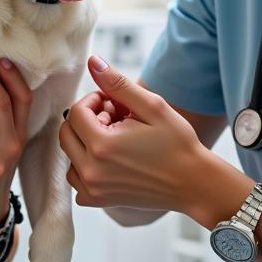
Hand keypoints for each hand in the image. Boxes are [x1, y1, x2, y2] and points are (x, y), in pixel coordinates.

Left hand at [60, 55, 215, 214]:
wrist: (194, 183)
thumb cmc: (178, 144)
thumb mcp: (151, 106)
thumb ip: (117, 84)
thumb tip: (92, 61)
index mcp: (102, 146)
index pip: (75, 112)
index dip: (94, 101)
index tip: (114, 103)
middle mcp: (92, 171)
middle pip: (67, 133)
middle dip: (87, 120)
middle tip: (115, 119)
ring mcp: (93, 189)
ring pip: (70, 155)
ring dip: (85, 142)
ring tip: (115, 139)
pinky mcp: (99, 200)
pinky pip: (77, 179)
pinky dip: (86, 166)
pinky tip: (111, 159)